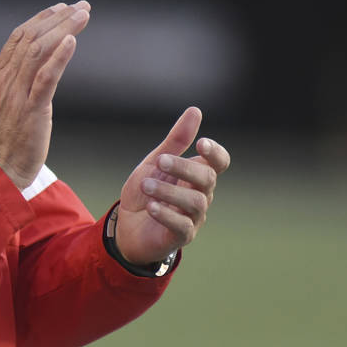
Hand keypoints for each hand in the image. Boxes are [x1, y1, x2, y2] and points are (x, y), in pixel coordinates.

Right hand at [0, 1, 90, 188]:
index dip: (41, 19)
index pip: (18, 36)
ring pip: (39, 51)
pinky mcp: (31, 110)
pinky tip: (71, 42)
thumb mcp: (1, 103)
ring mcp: (17, 94)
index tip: (60, 8)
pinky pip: (45, 78)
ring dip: (63, 29)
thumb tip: (29, 67)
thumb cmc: (2, 140)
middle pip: (31, 37)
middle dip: (58, 18)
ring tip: (83, 15)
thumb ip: (13, 82)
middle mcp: (6, 79)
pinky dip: (58, 57)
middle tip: (80, 6)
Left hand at [115, 107, 229, 264]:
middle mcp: (201, 195)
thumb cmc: (147, 191)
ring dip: (169, 191)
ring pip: (195, 202)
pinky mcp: (182, 236)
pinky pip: (183, 226)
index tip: (200, 143)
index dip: (216, 153)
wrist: (126, 225)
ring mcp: (194, 217)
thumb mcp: (155, 162)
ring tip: (146, 185)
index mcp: (196, 175)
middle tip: (159, 161)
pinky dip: (167, 214)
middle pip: (207, 179)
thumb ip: (176, 140)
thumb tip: (195, 110)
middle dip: (184, 168)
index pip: (220, 162)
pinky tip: (151, 206)